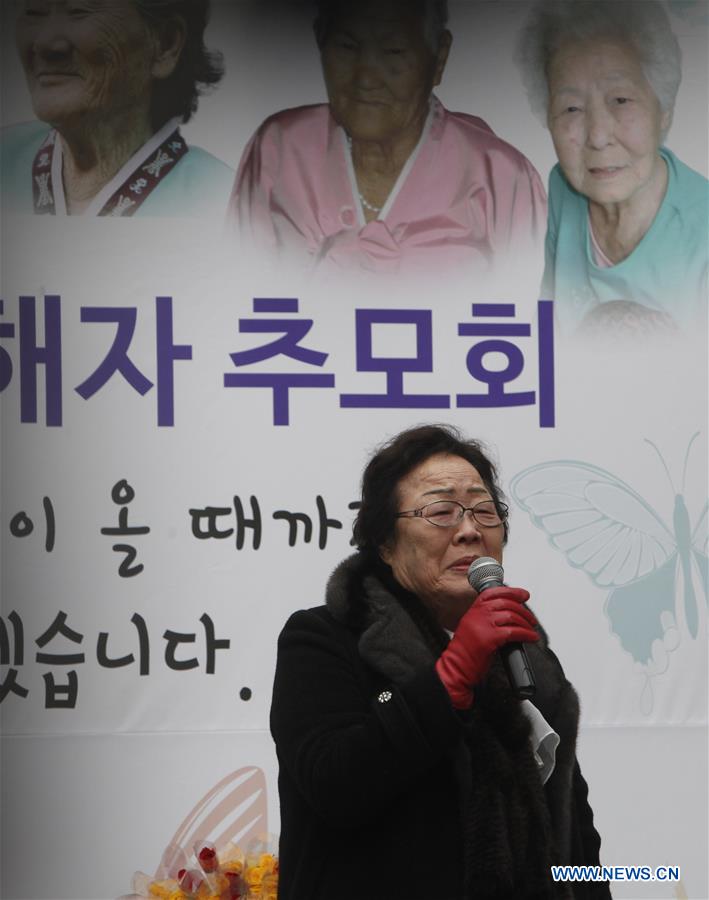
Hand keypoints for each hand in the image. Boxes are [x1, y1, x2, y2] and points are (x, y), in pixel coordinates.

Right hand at [435, 586, 538, 708]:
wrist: (455, 669)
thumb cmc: (463, 653)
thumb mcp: (472, 628)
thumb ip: (484, 619)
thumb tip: (507, 616)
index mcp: (472, 611)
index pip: (493, 593)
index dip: (511, 591)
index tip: (523, 594)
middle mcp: (477, 615)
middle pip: (505, 603)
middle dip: (523, 610)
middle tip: (531, 618)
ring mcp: (483, 625)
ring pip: (511, 616)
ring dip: (526, 622)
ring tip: (531, 629)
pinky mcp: (489, 638)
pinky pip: (514, 632)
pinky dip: (526, 634)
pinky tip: (531, 637)